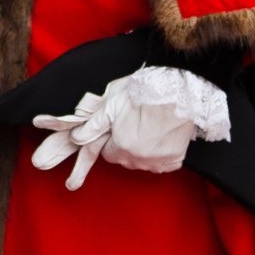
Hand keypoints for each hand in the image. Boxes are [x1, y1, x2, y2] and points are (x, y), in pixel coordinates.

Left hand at [32, 69, 226, 189]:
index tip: (119, 128)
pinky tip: (161, 139)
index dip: (112, 139)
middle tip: (134, 125)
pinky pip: (161, 164)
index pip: (108, 153)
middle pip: (123, 159)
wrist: (178, 90)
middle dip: (125, 145)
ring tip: (149, 129)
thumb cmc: (144, 94)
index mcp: (122, 147)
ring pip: (141, 162)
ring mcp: (158, 161)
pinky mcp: (174, 160)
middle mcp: (139, 159)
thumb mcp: (111, 105)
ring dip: (142, 151)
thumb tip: (76, 138)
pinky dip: (160, 155)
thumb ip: (93, 125)